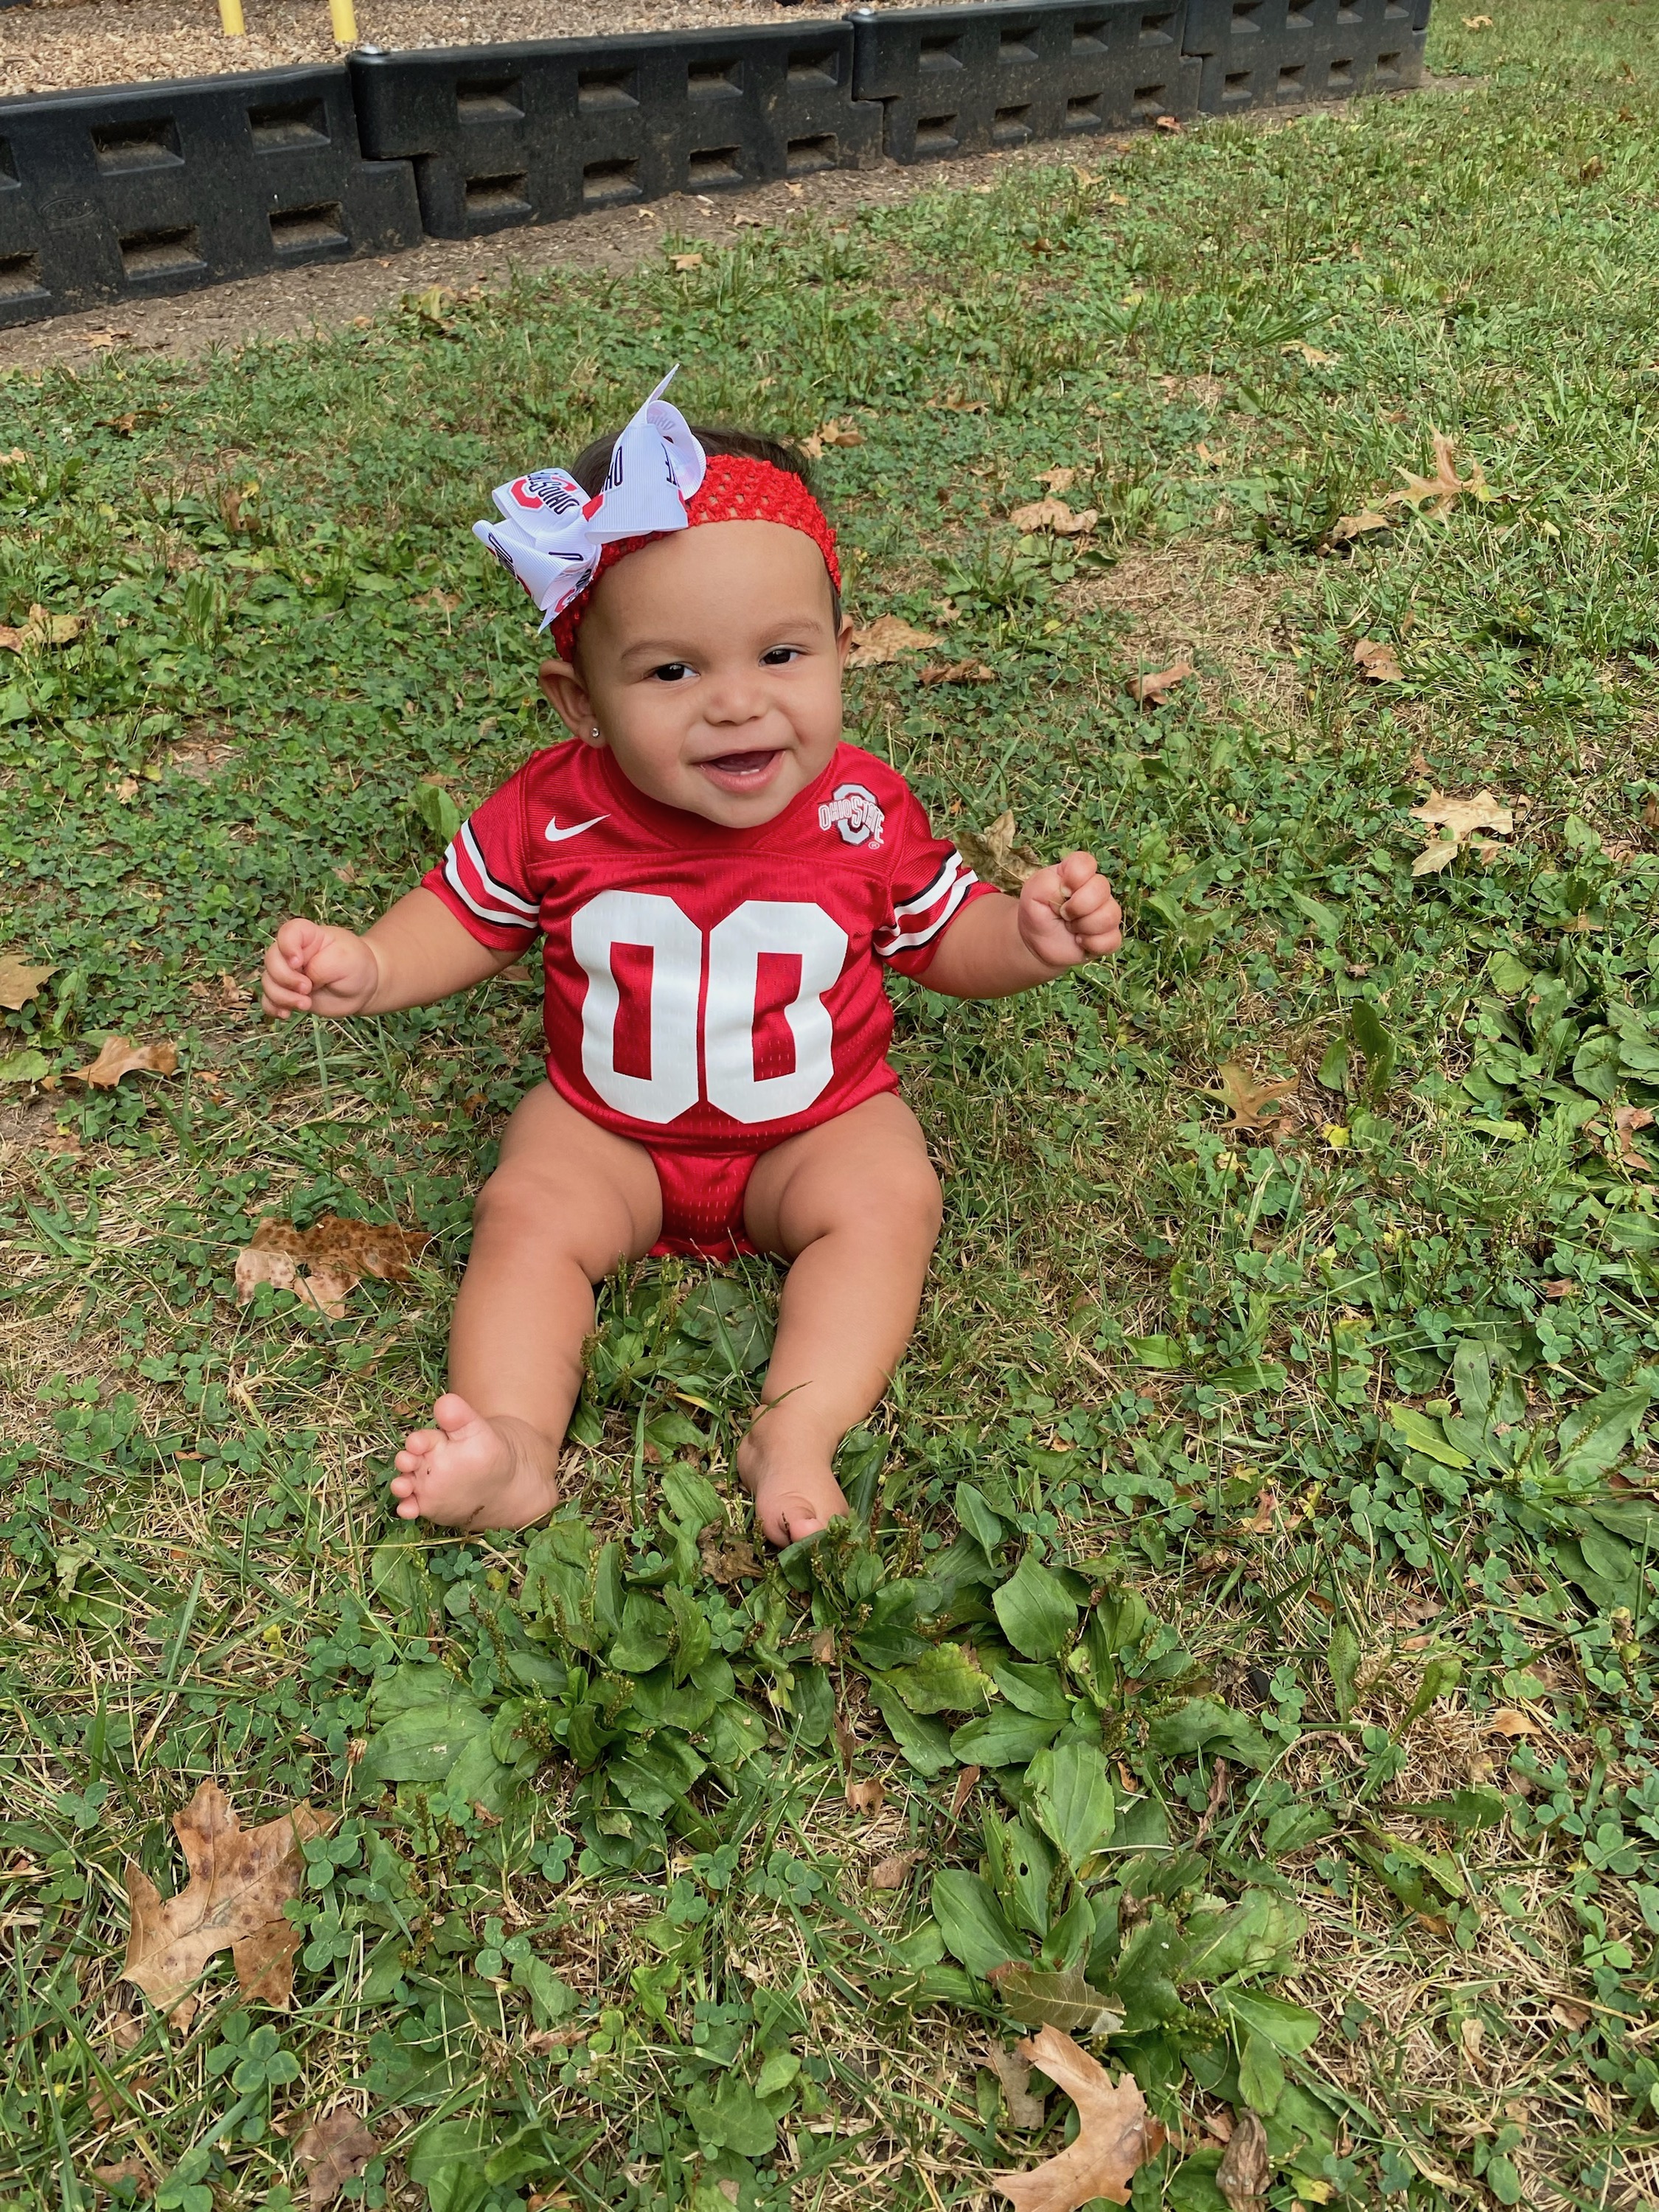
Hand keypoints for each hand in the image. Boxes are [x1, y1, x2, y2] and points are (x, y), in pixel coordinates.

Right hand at [261, 917, 380, 1018]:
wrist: (362, 987)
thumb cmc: (355, 965)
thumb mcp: (344, 960)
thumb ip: (320, 967)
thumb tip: (303, 982)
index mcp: (307, 936)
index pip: (287, 932)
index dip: (287, 946)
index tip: (298, 962)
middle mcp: (292, 953)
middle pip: (271, 960)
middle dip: (286, 978)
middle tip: (308, 988)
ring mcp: (288, 973)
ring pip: (268, 982)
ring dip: (282, 996)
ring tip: (306, 1004)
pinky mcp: (288, 993)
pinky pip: (269, 1000)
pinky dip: (273, 1007)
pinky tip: (286, 1014)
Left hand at [1017, 852, 1123, 970]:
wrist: (1038, 943)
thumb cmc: (1037, 912)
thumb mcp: (1032, 892)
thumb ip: (1047, 882)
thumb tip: (1068, 890)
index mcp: (1076, 873)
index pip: (1086, 862)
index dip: (1075, 877)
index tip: (1062, 890)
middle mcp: (1096, 889)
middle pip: (1102, 888)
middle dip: (1077, 906)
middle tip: (1063, 914)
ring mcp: (1106, 912)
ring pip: (1109, 916)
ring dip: (1083, 926)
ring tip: (1070, 927)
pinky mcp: (1110, 935)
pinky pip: (1112, 939)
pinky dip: (1091, 944)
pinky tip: (1080, 941)